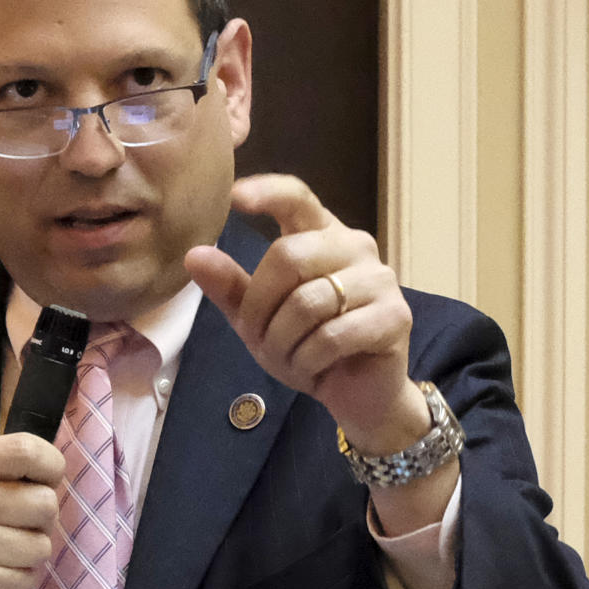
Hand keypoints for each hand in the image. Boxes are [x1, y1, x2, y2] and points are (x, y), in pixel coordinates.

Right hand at [0, 433, 63, 588]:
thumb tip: (54, 476)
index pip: (26, 449)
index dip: (51, 467)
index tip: (47, 484)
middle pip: (45, 502)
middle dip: (42, 524)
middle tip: (16, 534)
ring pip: (41, 545)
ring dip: (28, 559)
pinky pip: (27, 579)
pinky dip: (17, 585)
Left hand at [185, 173, 429, 455]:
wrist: (359, 395)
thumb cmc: (308, 347)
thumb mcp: (259, 319)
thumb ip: (231, 287)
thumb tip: (193, 255)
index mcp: (321, 235)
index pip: (297, 198)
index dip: (267, 193)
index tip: (234, 198)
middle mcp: (355, 246)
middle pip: (288, 256)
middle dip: (260, 307)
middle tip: (258, 339)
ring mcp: (380, 279)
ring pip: (307, 303)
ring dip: (283, 342)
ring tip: (289, 359)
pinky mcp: (395, 316)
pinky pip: (332, 336)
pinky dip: (308, 360)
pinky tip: (313, 369)